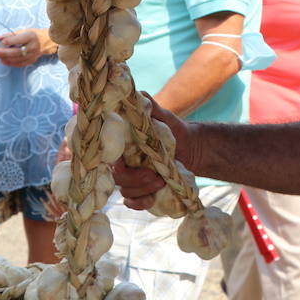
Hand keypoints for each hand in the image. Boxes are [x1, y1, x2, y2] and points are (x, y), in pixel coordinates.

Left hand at [0, 28, 47, 67]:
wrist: (47, 42)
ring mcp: (33, 55)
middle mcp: (33, 47)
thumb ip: (10, 35)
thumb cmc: (33, 35)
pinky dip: (10, 63)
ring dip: (6, 58)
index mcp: (31, 37)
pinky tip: (3, 61)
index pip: (20, 39)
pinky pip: (20, 64)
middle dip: (5, 52)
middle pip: (17, 51)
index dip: (10, 41)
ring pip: (17, 59)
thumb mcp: (23, 31)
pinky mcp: (32, 61)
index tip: (2, 42)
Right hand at [112, 95, 199, 209]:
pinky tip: (152, 199)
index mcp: (122, 144)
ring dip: (143, 190)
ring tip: (161, 181)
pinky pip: (131, 202)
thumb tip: (137, 96)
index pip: (107, 156)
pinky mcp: (140, 190)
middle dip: (135, 179)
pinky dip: (140, 203)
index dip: (115, 163)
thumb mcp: (164, 116)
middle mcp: (122, 161)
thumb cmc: (175, 129)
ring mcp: (130, 177)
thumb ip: (149, 106)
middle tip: (155, 175)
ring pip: (125, 191)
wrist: (192, 148)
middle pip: (116, 177)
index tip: (125, 164)